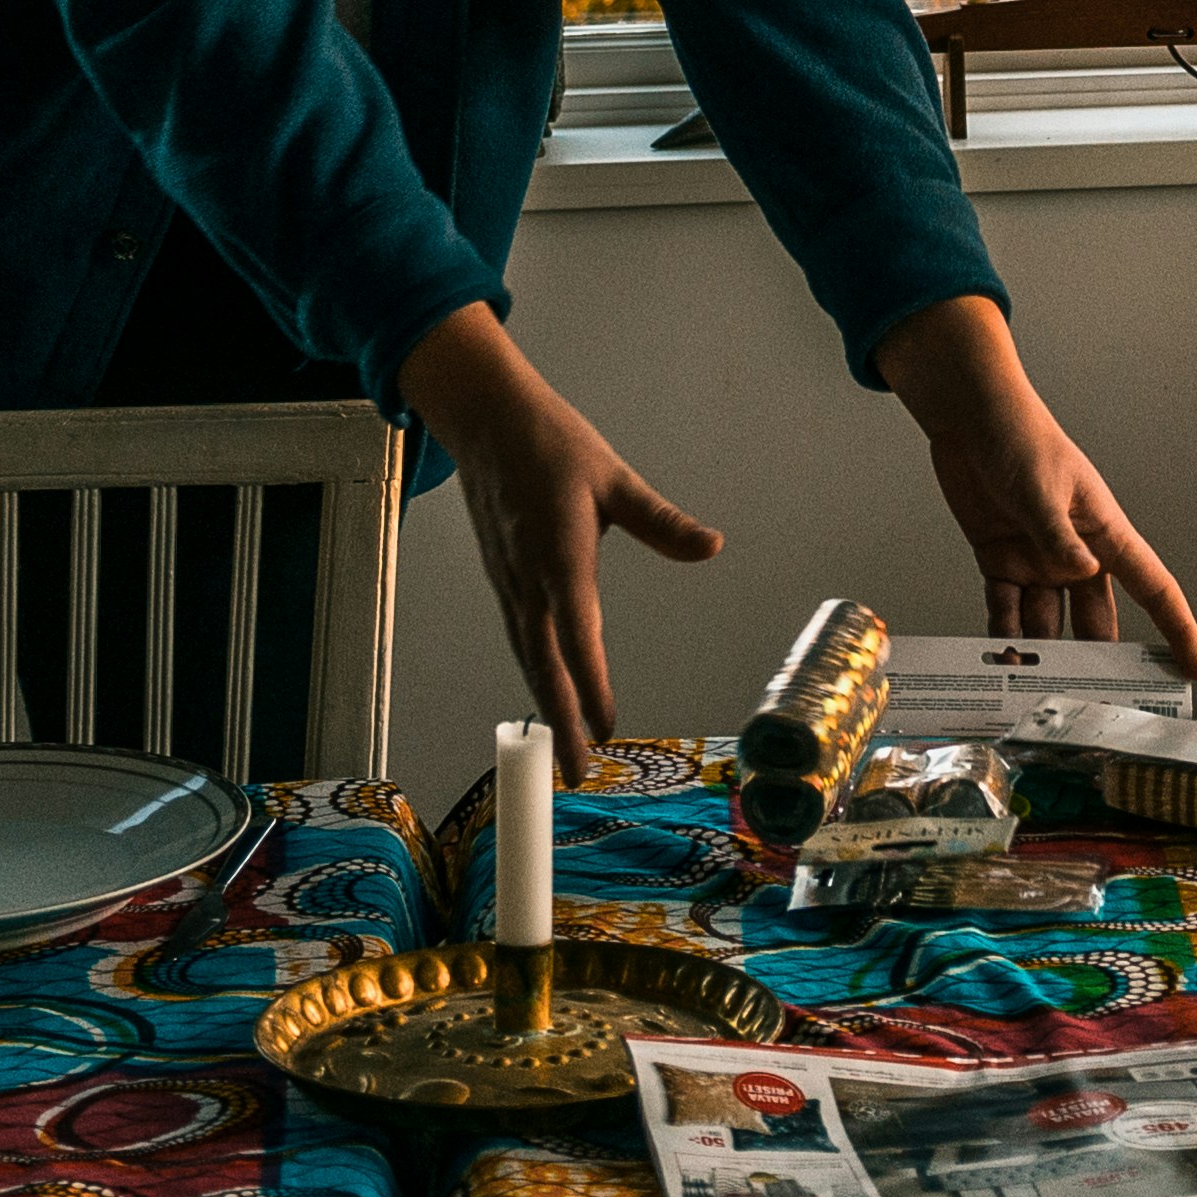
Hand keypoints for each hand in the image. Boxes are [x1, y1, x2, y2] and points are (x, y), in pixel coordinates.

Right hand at [399, 300, 718, 741]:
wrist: (485, 423)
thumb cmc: (555, 445)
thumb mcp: (615, 477)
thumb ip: (661, 520)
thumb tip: (711, 546)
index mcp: (558, 552)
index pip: (578, 630)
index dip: (590, 682)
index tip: (606, 726)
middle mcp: (527, 576)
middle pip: (544, 661)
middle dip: (562, 720)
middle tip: (579, 773)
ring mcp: (510, 581)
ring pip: (529, 655)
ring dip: (547, 706)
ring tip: (566, 753)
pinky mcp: (504, 579)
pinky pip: (521, 637)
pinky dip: (535, 674)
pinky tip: (550, 696)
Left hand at [871, 296, 1196, 664]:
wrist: (970, 419)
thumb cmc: (1021, 437)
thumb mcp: (1042, 488)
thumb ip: (1059, 536)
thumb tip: (1084, 573)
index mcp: (1104, 532)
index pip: (1152, 586)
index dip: (1177, 628)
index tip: (1196, 666)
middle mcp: (1076, 554)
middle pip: (1097, 620)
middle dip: (1100, 661)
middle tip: (1100, 703)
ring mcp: (1038, 561)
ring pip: (1048, 624)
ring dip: (1042, 655)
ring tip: (1036, 690)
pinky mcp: (1000, 561)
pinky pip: (1006, 610)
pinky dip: (1002, 634)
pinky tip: (997, 661)